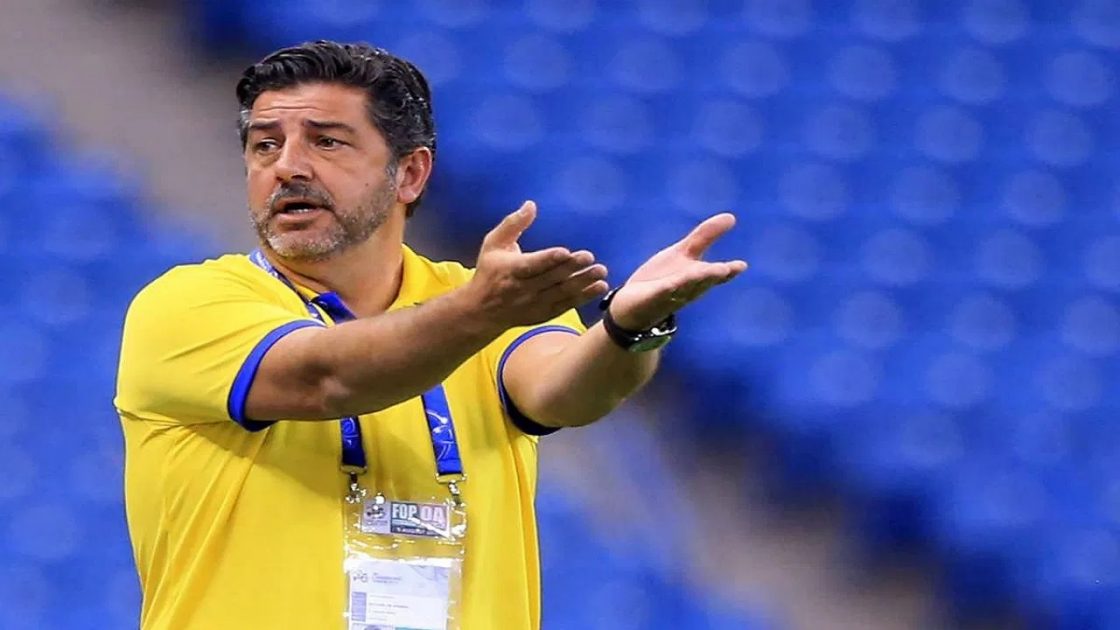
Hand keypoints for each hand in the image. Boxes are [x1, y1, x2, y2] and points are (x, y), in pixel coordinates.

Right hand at [464, 201, 608, 327]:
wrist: (482, 311)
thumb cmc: (489, 272)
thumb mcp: (494, 244)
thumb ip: (513, 224)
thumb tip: (531, 205)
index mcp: (511, 270)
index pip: (532, 264)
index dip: (548, 259)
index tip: (565, 252)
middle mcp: (523, 289)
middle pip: (551, 278)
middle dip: (571, 268)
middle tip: (590, 258)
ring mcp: (534, 304)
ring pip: (562, 293)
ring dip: (583, 283)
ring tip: (601, 273)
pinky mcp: (544, 313)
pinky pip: (566, 305)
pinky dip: (584, 297)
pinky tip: (599, 288)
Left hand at [608, 213, 747, 329]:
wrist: (632, 305)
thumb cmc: (662, 278)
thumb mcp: (683, 253)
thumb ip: (706, 236)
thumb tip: (731, 217)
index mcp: (698, 277)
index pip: (717, 274)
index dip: (729, 271)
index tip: (741, 265)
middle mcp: (688, 288)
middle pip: (703, 281)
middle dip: (713, 275)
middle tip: (726, 270)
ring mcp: (671, 294)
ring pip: (685, 287)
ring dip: (695, 281)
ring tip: (708, 274)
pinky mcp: (653, 298)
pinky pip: (662, 293)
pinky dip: (668, 289)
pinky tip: (671, 284)